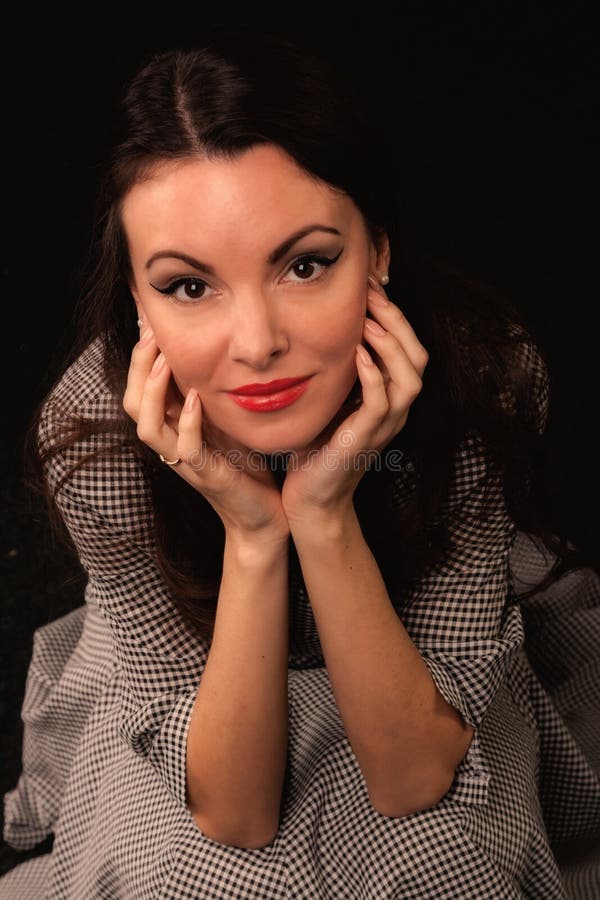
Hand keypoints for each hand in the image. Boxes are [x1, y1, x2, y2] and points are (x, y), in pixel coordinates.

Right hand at [123, 326, 289, 546]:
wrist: (263, 515)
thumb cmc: (246, 464)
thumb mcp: (226, 418)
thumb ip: (212, 389)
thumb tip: (212, 348)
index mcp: (174, 426)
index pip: (141, 387)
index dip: (140, 355)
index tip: (148, 319)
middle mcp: (171, 443)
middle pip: (133, 404)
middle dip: (138, 367)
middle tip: (150, 333)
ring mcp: (186, 462)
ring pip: (148, 428)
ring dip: (153, 392)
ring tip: (164, 361)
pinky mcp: (207, 476)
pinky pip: (186, 450)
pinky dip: (188, 423)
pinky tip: (196, 399)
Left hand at [281, 276, 428, 524]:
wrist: (311, 500)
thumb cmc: (315, 451)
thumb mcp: (329, 401)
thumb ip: (337, 372)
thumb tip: (322, 330)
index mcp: (389, 401)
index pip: (409, 350)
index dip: (395, 317)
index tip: (370, 288)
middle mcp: (394, 412)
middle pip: (418, 358)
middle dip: (398, 321)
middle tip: (372, 294)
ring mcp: (384, 427)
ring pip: (410, 378)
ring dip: (390, 344)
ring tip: (367, 320)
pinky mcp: (366, 439)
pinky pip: (382, 402)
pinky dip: (374, 374)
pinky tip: (357, 353)